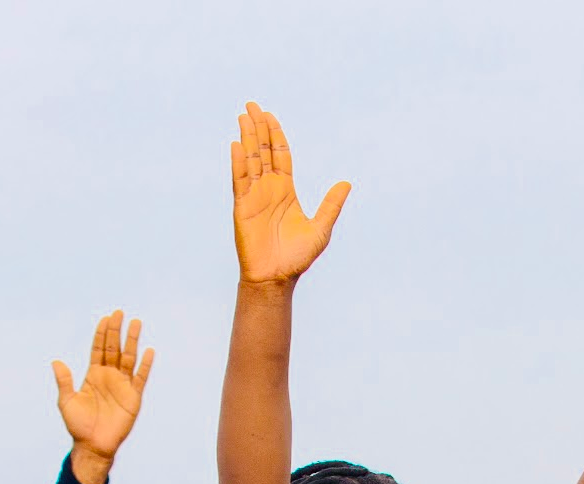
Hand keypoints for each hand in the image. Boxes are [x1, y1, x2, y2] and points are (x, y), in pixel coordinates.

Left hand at [52, 311, 153, 482]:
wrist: (93, 446)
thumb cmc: (78, 425)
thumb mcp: (66, 401)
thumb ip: (64, 381)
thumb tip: (55, 361)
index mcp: (93, 375)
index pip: (98, 349)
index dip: (101, 334)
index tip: (105, 318)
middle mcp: (109, 376)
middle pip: (114, 348)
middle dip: (116, 330)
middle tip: (119, 312)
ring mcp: (122, 386)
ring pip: (128, 358)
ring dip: (132, 341)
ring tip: (136, 323)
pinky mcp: (133, 398)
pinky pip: (140, 378)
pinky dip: (145, 365)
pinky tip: (149, 351)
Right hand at [231, 102, 349, 286]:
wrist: (277, 278)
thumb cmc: (298, 258)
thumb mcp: (321, 229)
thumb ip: (331, 205)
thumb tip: (346, 184)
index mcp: (286, 191)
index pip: (280, 155)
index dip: (276, 135)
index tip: (270, 116)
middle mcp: (268, 190)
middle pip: (263, 151)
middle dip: (259, 127)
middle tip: (252, 105)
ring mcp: (254, 197)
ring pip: (251, 160)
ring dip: (247, 137)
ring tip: (243, 116)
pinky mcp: (243, 208)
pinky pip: (240, 180)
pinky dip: (239, 162)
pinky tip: (237, 144)